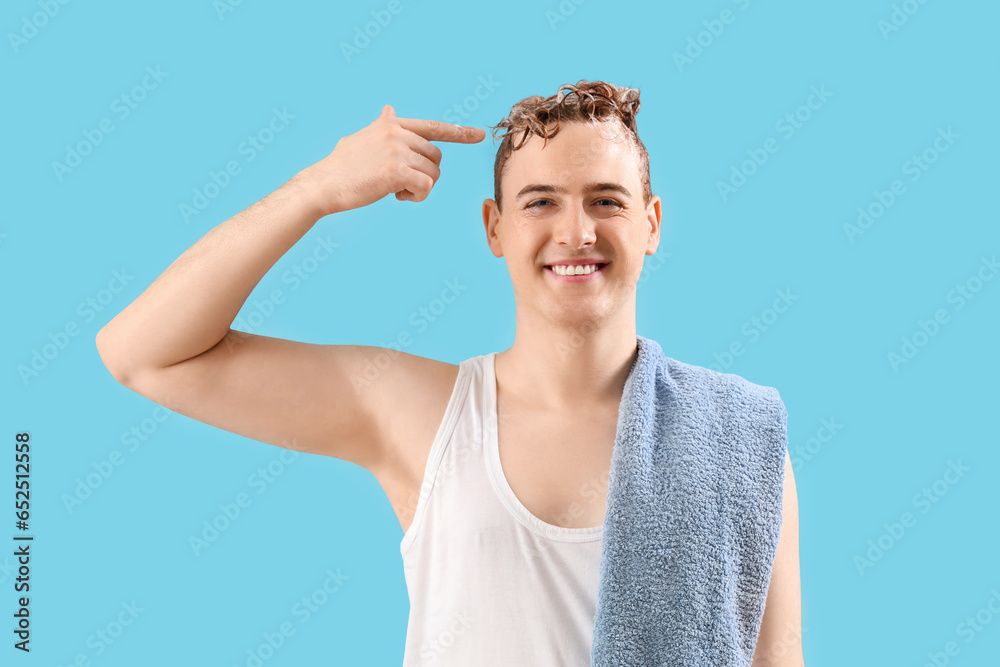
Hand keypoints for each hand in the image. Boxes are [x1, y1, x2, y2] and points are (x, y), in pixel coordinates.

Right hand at [296, 105, 485, 216]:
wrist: (323, 185)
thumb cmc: (341, 167)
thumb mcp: (362, 139)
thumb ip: (381, 126)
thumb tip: (390, 109)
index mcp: (392, 125)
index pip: (432, 127)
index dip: (458, 132)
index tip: (479, 134)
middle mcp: (397, 133)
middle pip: (436, 157)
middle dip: (425, 174)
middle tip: (401, 184)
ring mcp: (398, 150)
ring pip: (433, 173)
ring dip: (419, 188)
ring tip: (394, 190)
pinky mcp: (397, 171)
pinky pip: (426, 186)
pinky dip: (418, 196)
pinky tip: (398, 196)